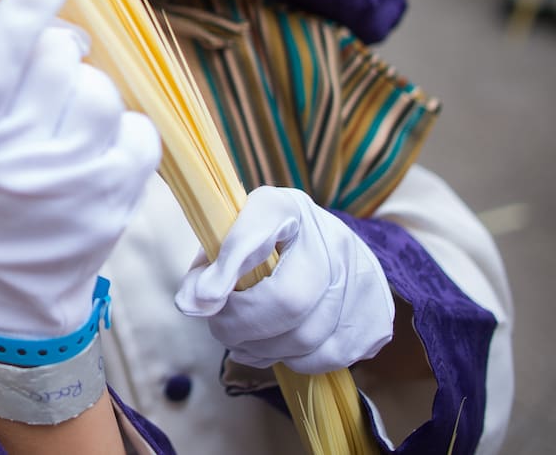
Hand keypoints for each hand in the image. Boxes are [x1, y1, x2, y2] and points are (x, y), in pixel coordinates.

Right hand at [0, 0, 161, 339]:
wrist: (8, 288)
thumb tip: (29, 8)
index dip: (26, 3)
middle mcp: (16, 158)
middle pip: (58, 59)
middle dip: (58, 54)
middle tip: (49, 79)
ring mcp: (71, 181)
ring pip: (101, 91)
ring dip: (91, 92)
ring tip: (72, 122)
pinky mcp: (116, 199)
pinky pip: (137, 128)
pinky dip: (124, 129)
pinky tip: (101, 149)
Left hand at [174, 187, 393, 374]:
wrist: (329, 247)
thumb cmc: (267, 246)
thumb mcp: (231, 241)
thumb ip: (208, 269)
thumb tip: (191, 306)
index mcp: (286, 208)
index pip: (256, 234)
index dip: (227, 268)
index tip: (198, 301)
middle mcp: (332, 236)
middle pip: (288, 300)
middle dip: (242, 326)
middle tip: (221, 329)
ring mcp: (363, 275)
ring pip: (308, 337)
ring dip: (264, 350)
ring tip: (245, 342)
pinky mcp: (378, 313)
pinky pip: (330, 356)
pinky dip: (297, 361)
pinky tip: (281, 347)